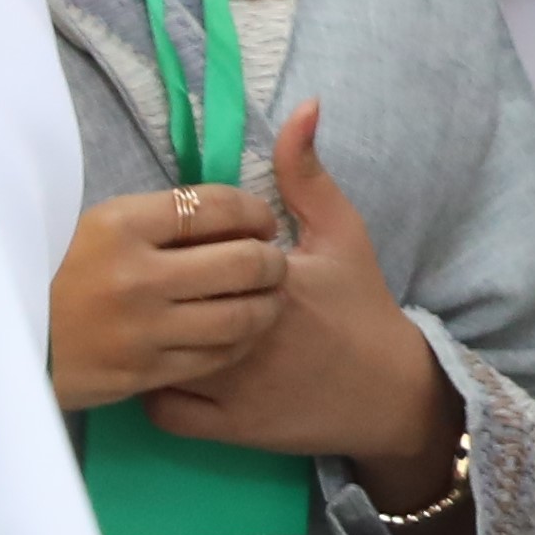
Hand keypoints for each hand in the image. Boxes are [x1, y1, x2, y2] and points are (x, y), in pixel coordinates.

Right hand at [48, 180, 285, 410]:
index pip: (217, 206)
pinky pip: (216, 356)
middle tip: (272, 263)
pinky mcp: (143, 373)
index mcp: (120, 226)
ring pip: (240, 315)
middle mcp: (135, 276)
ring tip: (267, 297)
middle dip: (272, 260)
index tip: (261, 223)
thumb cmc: (56, 274)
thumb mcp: (97, 229)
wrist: (5, 340)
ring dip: (267, 304)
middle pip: (243, 262)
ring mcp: (141, 329)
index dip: (254, 213)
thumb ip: (160, 221)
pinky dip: (241, 342)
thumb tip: (231, 215)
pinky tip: (241, 332)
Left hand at [145, 104, 458, 494]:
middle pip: (167, 305)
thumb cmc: (361, 307)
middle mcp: (250, 331)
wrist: (389, 393)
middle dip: (152, 297)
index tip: (184, 251)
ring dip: (145, 346)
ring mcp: (236, 383)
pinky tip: (167, 373)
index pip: (194, 253)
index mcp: (272, 278)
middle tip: (153, 291)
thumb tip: (301, 108)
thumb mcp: (342, 235)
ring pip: (155, 359)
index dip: (178, 251)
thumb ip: (308, 176)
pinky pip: (162, 409)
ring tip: (151, 329)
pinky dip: (155, 393)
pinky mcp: (229, 426)